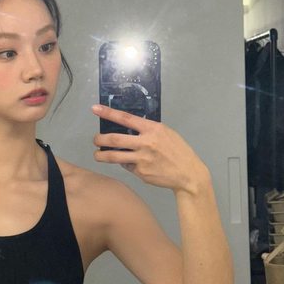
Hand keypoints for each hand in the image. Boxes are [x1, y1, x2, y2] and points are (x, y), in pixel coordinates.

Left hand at [92, 105, 208, 194]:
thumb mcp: (166, 133)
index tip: (95, 109)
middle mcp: (145, 143)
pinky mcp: (141, 173)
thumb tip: (129, 129)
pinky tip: (129, 164)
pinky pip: (127, 166)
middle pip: (114, 139)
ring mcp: (142, 159)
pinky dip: (125, 164)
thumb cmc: (178, 151)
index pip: (126, 118)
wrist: (188, 174)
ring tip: (97, 155)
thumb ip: (148, 131)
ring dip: (101, 155)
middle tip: (95, 140)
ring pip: (114, 156)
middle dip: (99, 139)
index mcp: (152, 129)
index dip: (108, 113)